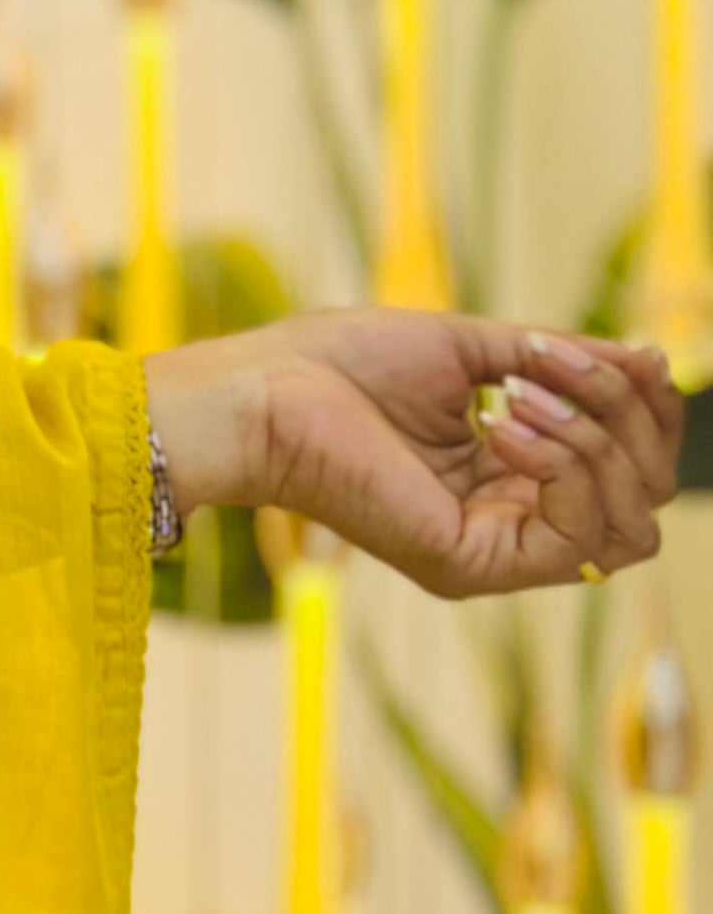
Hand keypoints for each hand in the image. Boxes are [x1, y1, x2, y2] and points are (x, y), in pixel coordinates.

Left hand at [145, 311, 684, 600]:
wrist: (265, 389)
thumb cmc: (343, 362)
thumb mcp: (475, 349)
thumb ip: (560, 362)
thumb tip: (649, 361)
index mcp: (511, 479)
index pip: (629, 470)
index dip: (649, 413)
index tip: (638, 355)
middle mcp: (511, 524)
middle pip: (643, 500)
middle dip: (630, 419)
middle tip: (573, 364)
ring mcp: (495, 552)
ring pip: (627, 526)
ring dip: (597, 439)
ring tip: (520, 391)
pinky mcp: (473, 564)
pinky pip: (577, 537)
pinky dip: (564, 465)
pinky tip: (506, 421)